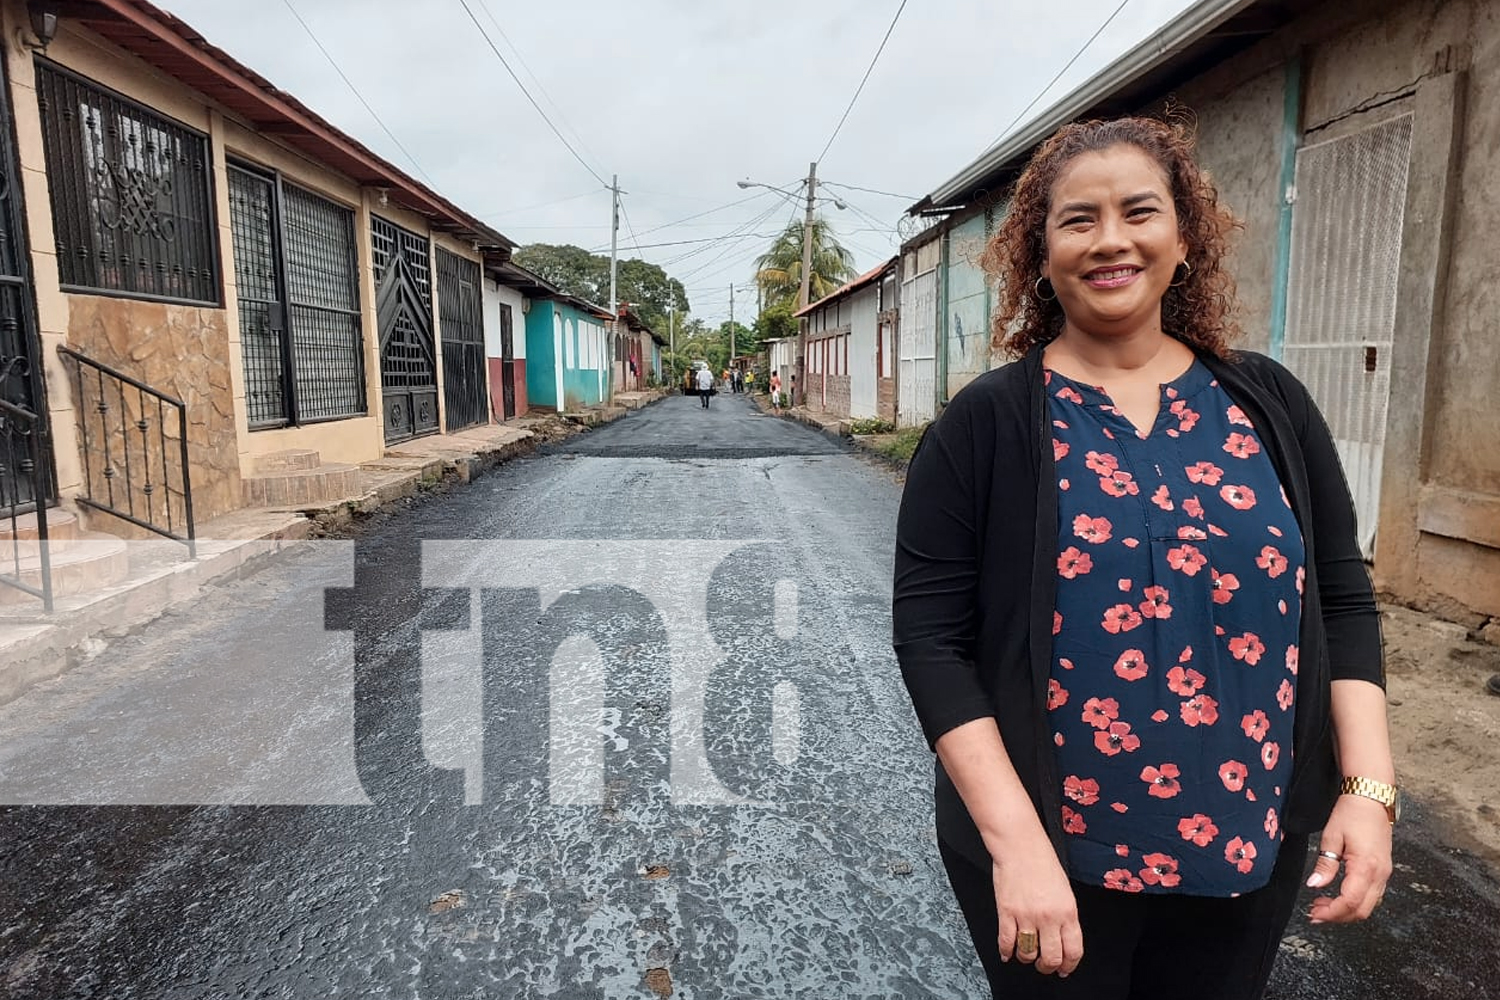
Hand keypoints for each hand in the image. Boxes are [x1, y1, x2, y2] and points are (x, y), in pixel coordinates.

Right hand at [990, 837, 1083, 976]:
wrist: (1020, 846)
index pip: (1073, 950)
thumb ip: (1065, 917)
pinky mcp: (1007, 912)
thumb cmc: (1042, 862)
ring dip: (1027, 959)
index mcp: (1068, 912)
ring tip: (1026, 955)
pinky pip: (1006, 941)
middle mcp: (1049, 917)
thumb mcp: (1065, 891)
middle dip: (1048, 967)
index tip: (1064, 970)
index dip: (1069, 966)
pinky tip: (1007, 953)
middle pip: (1051, 957)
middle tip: (1044, 966)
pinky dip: (1006, 951)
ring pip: (1028, 953)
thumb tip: (1062, 939)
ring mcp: (1027, 916)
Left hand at [1307, 794, 1392, 923]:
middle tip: (1315, 913)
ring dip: (1347, 910)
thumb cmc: (1351, 813)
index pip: (1350, 901)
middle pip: (1362, 910)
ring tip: (1323, 905)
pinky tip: (1339, 895)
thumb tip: (1314, 885)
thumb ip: (1325, 864)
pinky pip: (1373, 895)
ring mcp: (1385, 873)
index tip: (1314, 913)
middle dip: (1338, 916)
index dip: (1332, 912)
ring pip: (1369, 905)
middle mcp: (1380, 874)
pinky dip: (1356, 901)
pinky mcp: (1384, 870)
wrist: (1371, 798)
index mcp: (1366, 867)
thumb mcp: (1331, 837)